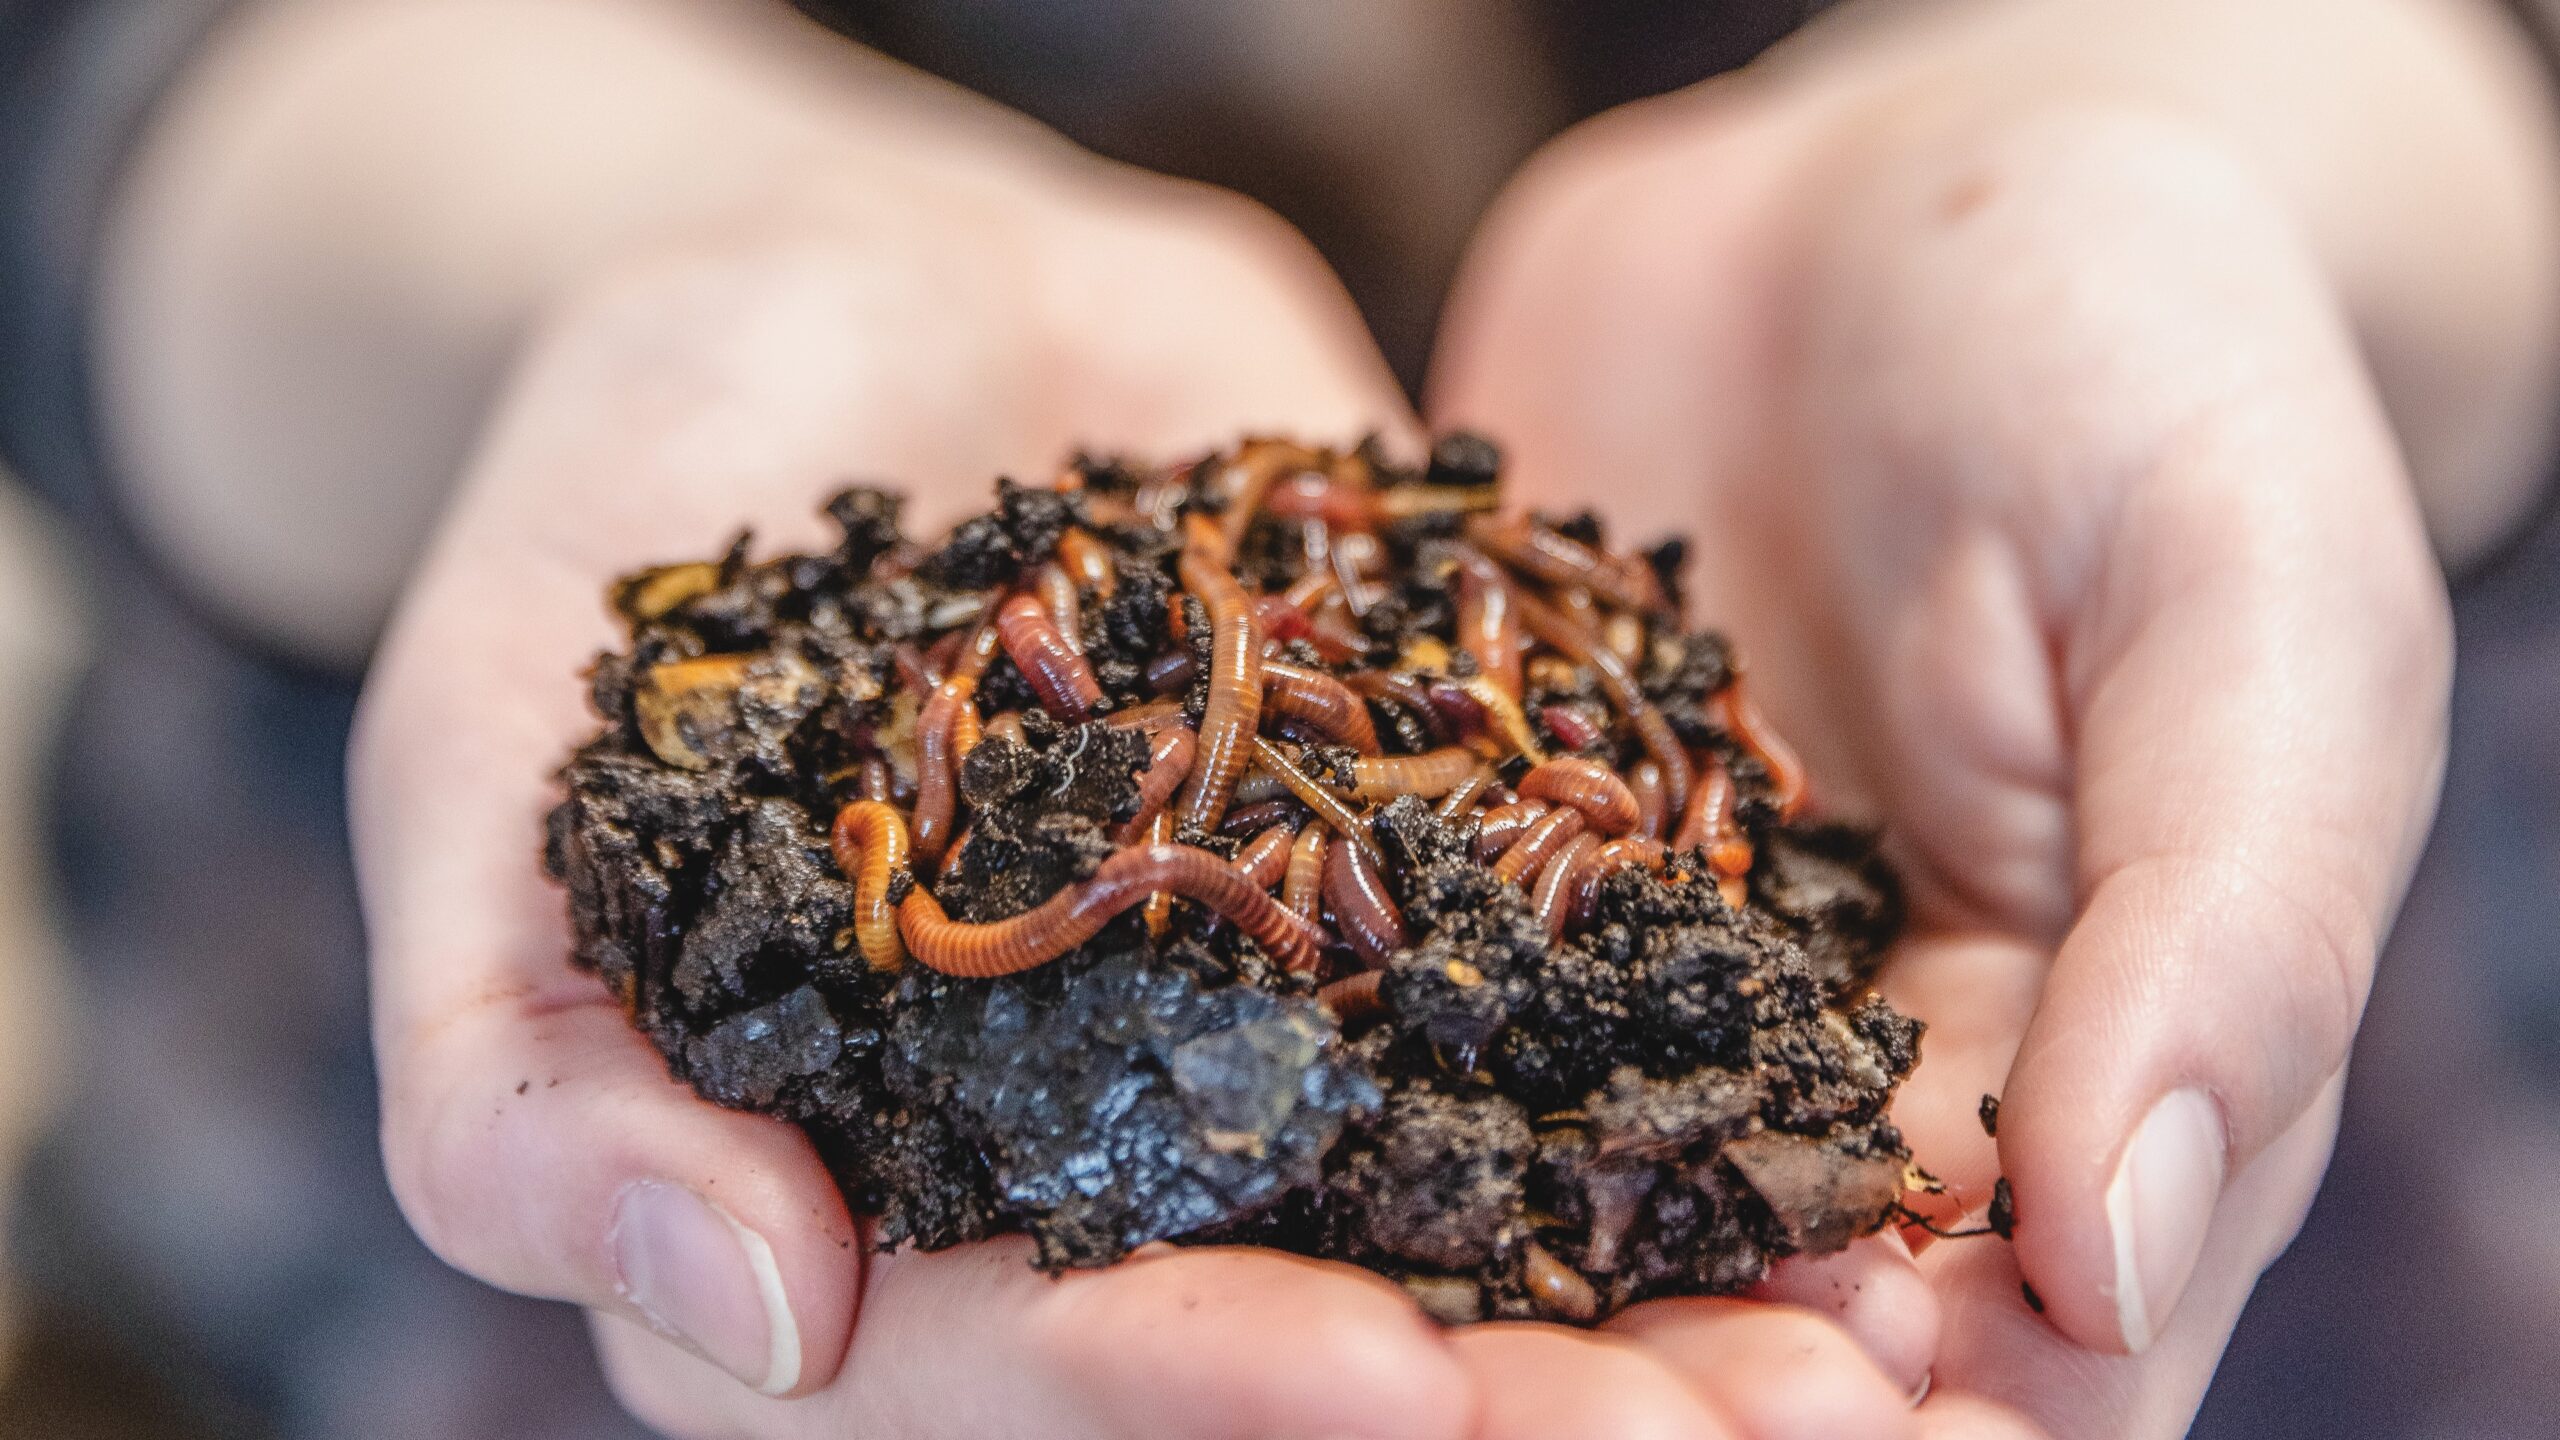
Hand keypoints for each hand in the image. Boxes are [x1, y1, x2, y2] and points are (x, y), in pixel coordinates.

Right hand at [350, 137, 1933, 1437]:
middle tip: (1726, 1439)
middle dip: (1482, 1401)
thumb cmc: (620, 499)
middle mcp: (1071, 1151)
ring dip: (1640, 1296)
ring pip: (1446, 1210)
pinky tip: (1843, 1109)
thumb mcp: (485, 750)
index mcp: (839, 1187)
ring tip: (1834, 1348)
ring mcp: (1251, 1024)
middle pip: (1268, 1334)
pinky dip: (1685, 1061)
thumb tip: (736, 1317)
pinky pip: (1545, 990)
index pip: (994, 1363)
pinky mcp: (1390, 879)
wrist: (863, 285)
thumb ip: (524, 1050)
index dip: (1173, 1390)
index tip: (1390, 1390)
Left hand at [1427, 2, 2536, 1429]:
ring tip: (1288, 1332)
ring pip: (1522, 1201)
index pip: (2010, 1361)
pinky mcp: (1463, 864)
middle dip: (1609, 1396)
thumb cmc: (2144, 363)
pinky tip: (1167, 1113)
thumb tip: (2117, 1261)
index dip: (1886, 1427)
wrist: (1889, 198)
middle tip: (1457, 1412)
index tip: (1767, 1425)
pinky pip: (1369, 1000)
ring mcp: (1628, 975)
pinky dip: (1288, 1071)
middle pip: (1732, 1318)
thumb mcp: (2250, 616)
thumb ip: (2222, 928)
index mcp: (2078, 1071)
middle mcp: (1835, 1069)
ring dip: (1422, 1289)